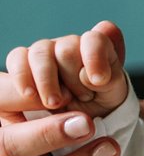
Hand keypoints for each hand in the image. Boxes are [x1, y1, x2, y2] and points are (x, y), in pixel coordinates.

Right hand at [0, 22, 126, 155]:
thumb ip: (101, 52)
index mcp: (15, 106)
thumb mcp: (100, 72)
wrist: (112, 137)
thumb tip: (108, 30)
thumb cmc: (95, 99)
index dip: (17, 93)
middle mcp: (16, 141)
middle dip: (48, 134)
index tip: (54, 92)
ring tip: (112, 147)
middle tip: (89, 122)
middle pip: (8, 145)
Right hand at [4, 21, 128, 115]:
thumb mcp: (114, 94)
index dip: (95, 56)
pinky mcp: (24, 62)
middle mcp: (68, 44)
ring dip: (48, 81)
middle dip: (73, 78)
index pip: (94, 39)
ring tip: (56, 103)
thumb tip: (87, 76)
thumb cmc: (100, 101)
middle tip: (84, 98)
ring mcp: (45, 51)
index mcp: (95, 46)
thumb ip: (110, 80)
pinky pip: (17, 58)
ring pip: (40, 53)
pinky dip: (22, 76)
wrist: (82, 116)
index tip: (99, 81)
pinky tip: (31, 94)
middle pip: (66, 50)